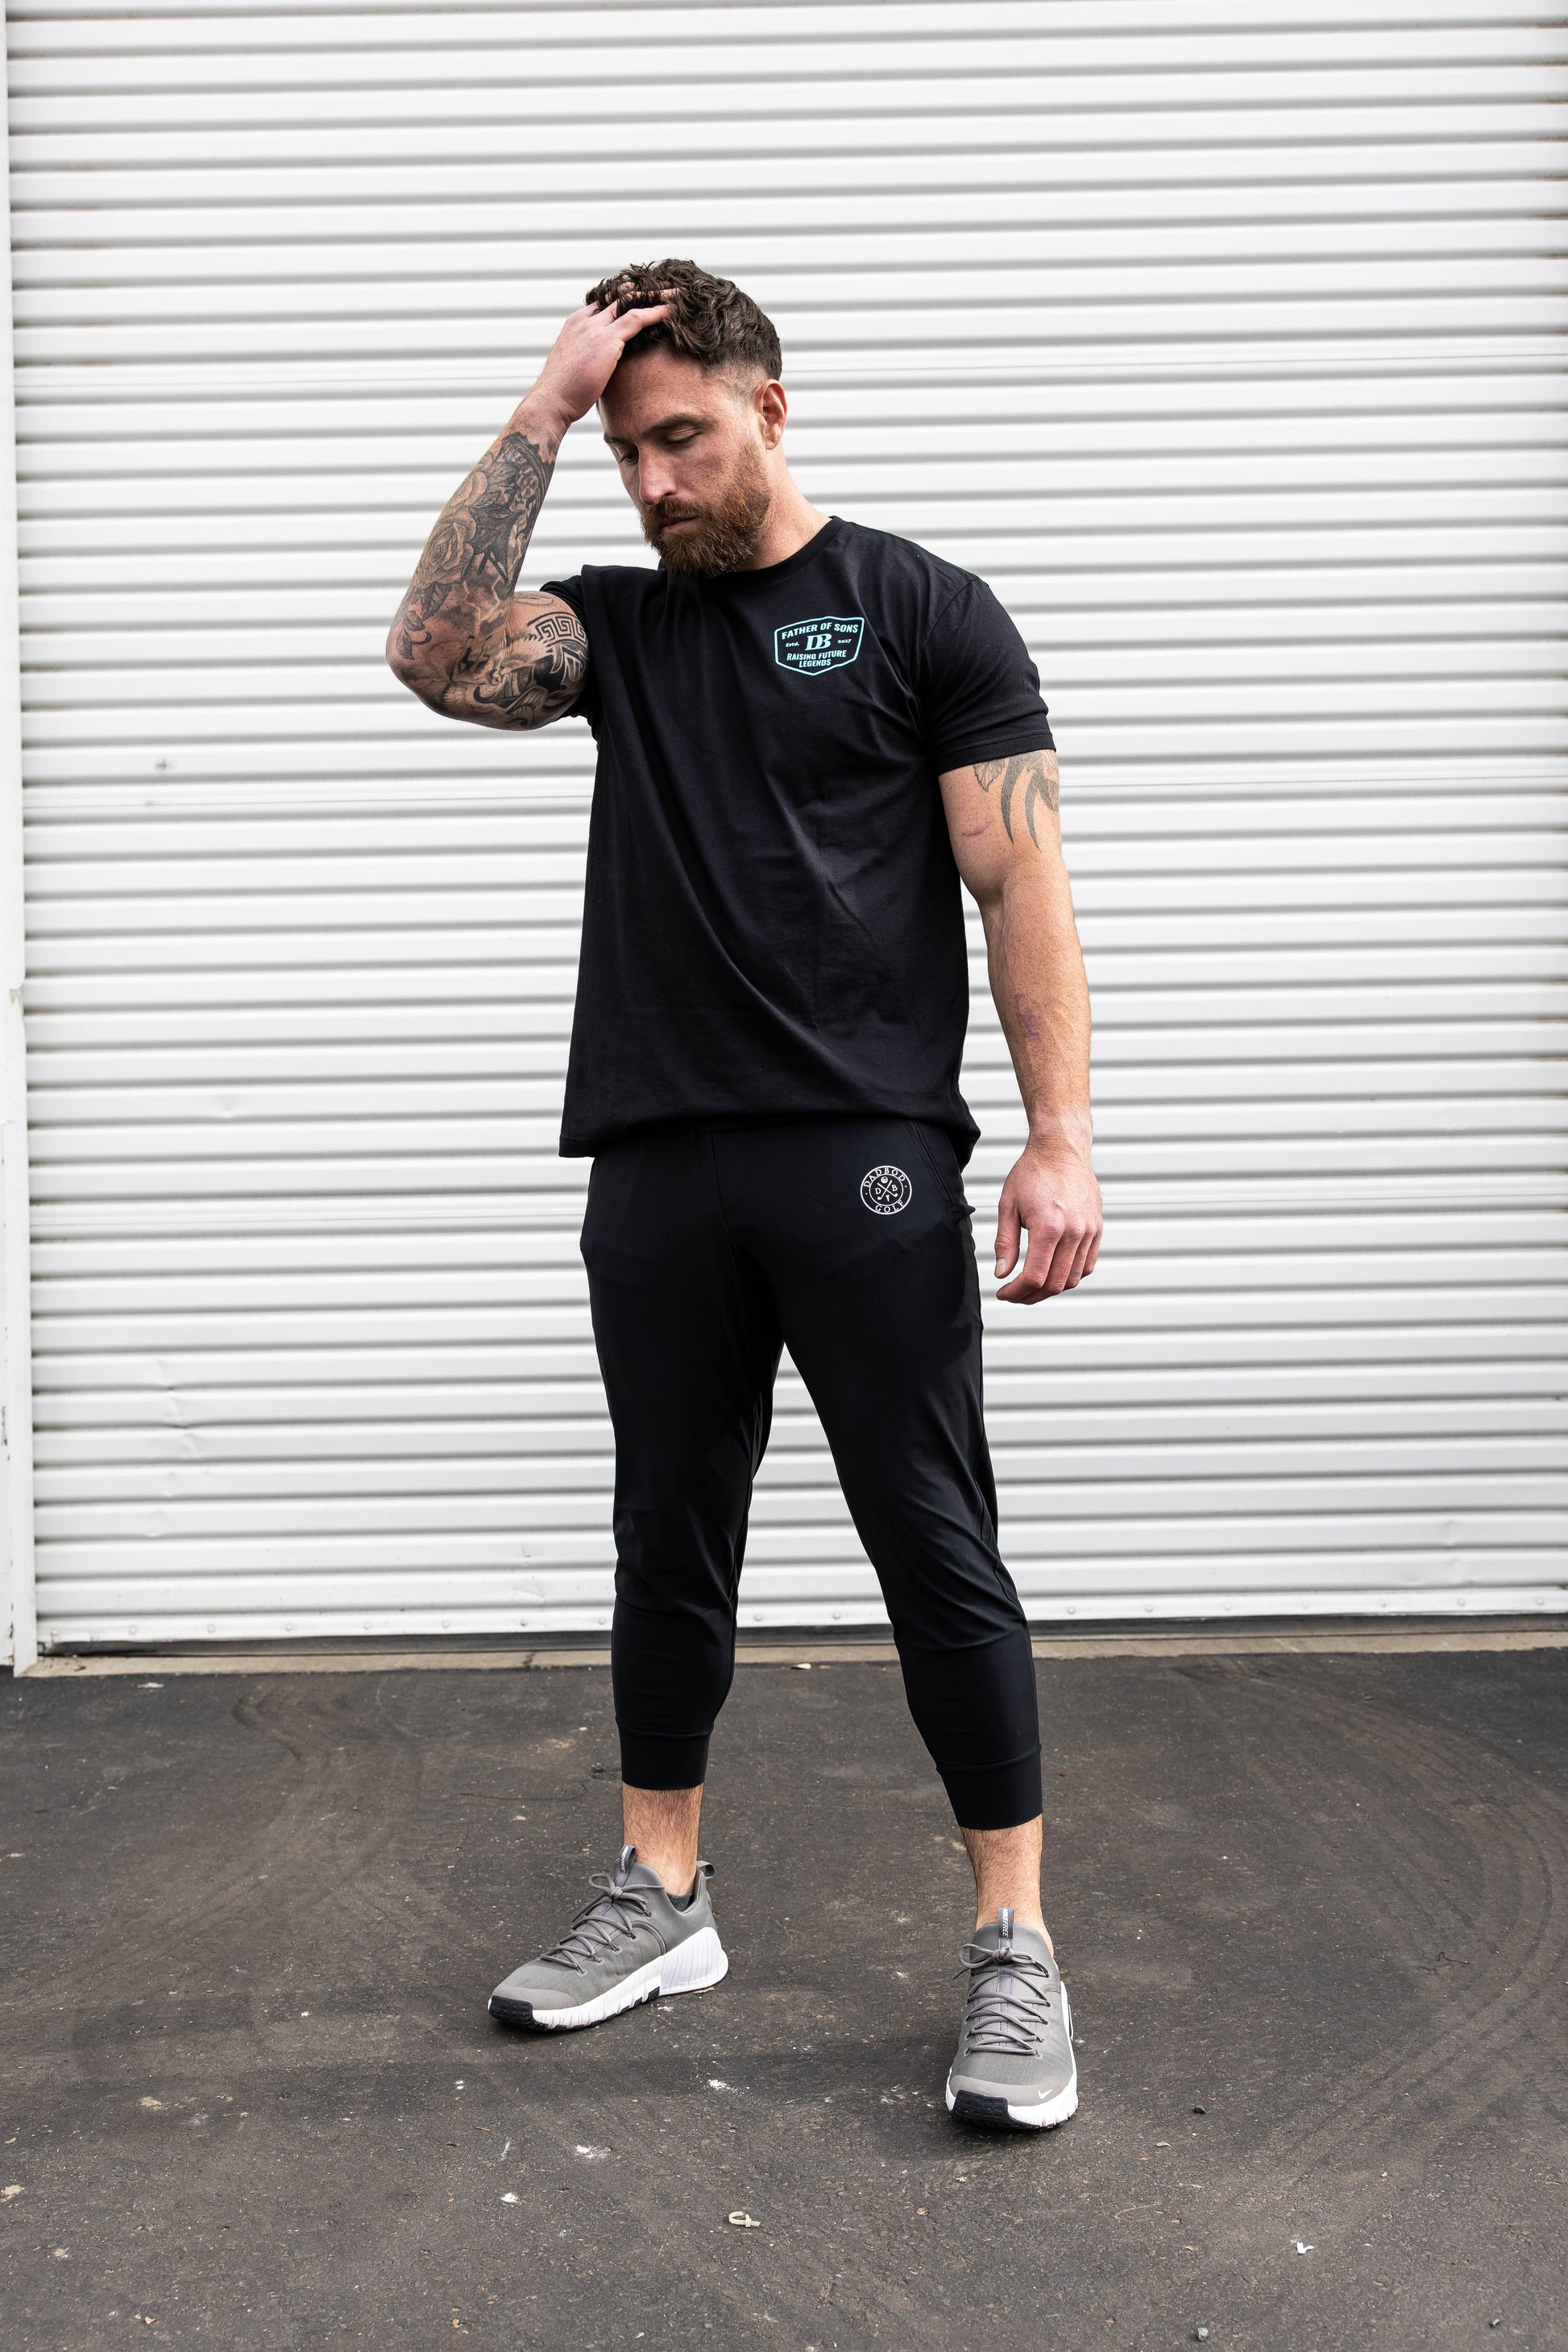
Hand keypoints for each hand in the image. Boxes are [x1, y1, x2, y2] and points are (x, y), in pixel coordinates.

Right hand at [522, 299, 671, 432]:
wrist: (552, 401)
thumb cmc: (563, 392)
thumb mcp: (576, 366)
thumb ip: (589, 356)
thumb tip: (601, 367)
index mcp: (576, 323)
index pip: (604, 302)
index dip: (625, 297)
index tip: (643, 296)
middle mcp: (586, 319)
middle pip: (619, 296)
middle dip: (642, 290)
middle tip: (664, 287)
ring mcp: (595, 327)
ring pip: (631, 301)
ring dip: (655, 296)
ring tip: (676, 293)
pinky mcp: (607, 340)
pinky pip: (637, 319)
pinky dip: (656, 312)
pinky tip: (672, 310)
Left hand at [993, 1139, 1101, 1302]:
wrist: (1061, 1149)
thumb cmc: (1033, 1173)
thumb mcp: (1008, 1206)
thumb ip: (1005, 1243)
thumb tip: (1002, 1273)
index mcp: (1049, 1227)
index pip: (1035, 1277)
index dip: (1017, 1292)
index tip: (1004, 1293)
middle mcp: (1074, 1232)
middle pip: (1055, 1284)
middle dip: (1031, 1296)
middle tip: (1015, 1294)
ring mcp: (1089, 1232)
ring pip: (1072, 1279)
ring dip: (1050, 1289)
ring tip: (1031, 1286)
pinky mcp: (1097, 1229)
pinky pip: (1087, 1265)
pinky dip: (1070, 1276)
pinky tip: (1053, 1272)